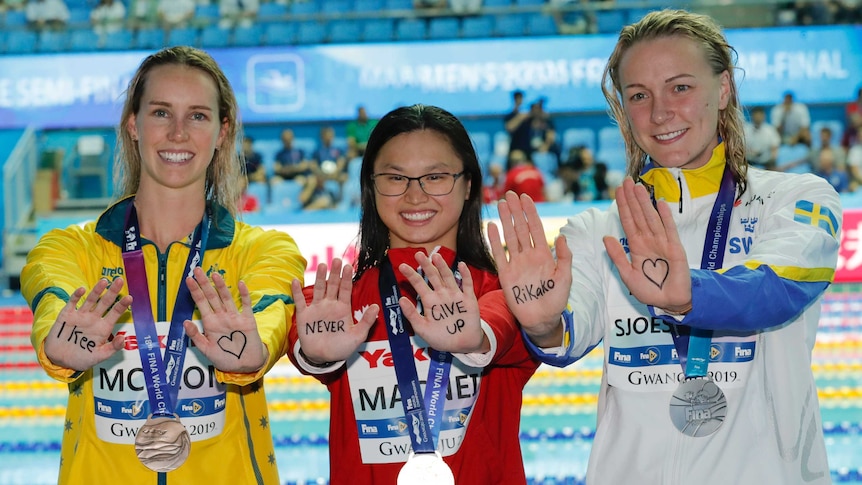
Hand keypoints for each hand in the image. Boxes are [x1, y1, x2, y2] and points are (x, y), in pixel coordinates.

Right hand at [43, 278, 131, 370]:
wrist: (59, 360)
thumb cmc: (82, 358)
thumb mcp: (99, 356)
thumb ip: (112, 348)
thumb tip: (123, 339)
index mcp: (103, 328)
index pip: (115, 313)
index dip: (122, 305)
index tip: (130, 298)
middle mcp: (94, 319)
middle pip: (105, 302)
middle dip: (112, 292)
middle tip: (120, 280)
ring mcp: (80, 316)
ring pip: (91, 300)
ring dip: (97, 290)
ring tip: (104, 281)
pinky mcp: (66, 315)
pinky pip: (72, 303)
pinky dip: (76, 296)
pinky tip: (82, 289)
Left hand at [183, 267, 267, 372]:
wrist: (246, 365)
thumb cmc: (226, 358)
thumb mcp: (207, 351)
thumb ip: (196, 337)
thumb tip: (185, 322)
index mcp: (210, 323)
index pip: (201, 303)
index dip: (195, 292)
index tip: (188, 279)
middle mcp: (222, 317)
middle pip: (211, 296)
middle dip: (204, 283)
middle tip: (197, 269)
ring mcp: (235, 317)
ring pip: (226, 298)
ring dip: (221, 286)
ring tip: (214, 274)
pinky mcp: (248, 320)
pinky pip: (246, 305)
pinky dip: (244, 294)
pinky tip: (240, 284)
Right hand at [292, 259, 376, 363]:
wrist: (323, 358)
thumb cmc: (341, 348)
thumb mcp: (357, 336)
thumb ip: (366, 321)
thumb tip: (377, 307)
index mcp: (343, 308)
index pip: (345, 289)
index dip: (347, 278)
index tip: (348, 266)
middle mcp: (330, 305)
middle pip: (333, 285)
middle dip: (335, 273)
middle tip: (337, 260)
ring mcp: (317, 309)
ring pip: (319, 289)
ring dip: (320, 278)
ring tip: (323, 265)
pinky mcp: (305, 315)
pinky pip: (300, 301)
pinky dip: (297, 291)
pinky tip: (295, 281)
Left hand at [398, 252, 485, 353]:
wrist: (462, 346)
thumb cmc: (441, 338)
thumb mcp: (422, 329)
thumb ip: (412, 315)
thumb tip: (401, 299)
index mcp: (430, 301)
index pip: (419, 284)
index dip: (411, 275)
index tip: (402, 266)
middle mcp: (441, 295)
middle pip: (432, 276)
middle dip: (426, 265)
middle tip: (418, 254)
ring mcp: (455, 296)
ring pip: (447, 277)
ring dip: (442, 267)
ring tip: (436, 256)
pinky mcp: (468, 299)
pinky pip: (467, 284)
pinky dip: (465, 274)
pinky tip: (461, 265)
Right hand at [488, 191, 571, 346]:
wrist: (541, 319)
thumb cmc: (556, 300)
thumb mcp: (565, 278)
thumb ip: (564, 257)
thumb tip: (561, 236)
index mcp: (544, 255)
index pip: (536, 229)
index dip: (531, 213)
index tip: (526, 198)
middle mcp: (529, 256)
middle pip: (521, 228)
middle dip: (516, 211)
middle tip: (510, 195)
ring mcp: (516, 263)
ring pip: (510, 237)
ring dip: (505, 220)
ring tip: (500, 204)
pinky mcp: (505, 274)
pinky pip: (499, 254)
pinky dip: (495, 240)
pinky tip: (491, 226)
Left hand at [603, 178, 691, 311]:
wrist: (670, 301)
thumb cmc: (649, 289)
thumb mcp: (627, 274)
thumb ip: (617, 256)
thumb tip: (606, 237)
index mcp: (636, 246)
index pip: (627, 221)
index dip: (622, 206)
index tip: (618, 190)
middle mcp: (648, 240)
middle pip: (638, 215)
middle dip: (632, 198)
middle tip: (626, 180)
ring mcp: (662, 242)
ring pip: (651, 218)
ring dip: (645, 203)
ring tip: (638, 187)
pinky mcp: (675, 248)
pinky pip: (669, 229)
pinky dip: (665, 216)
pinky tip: (660, 203)